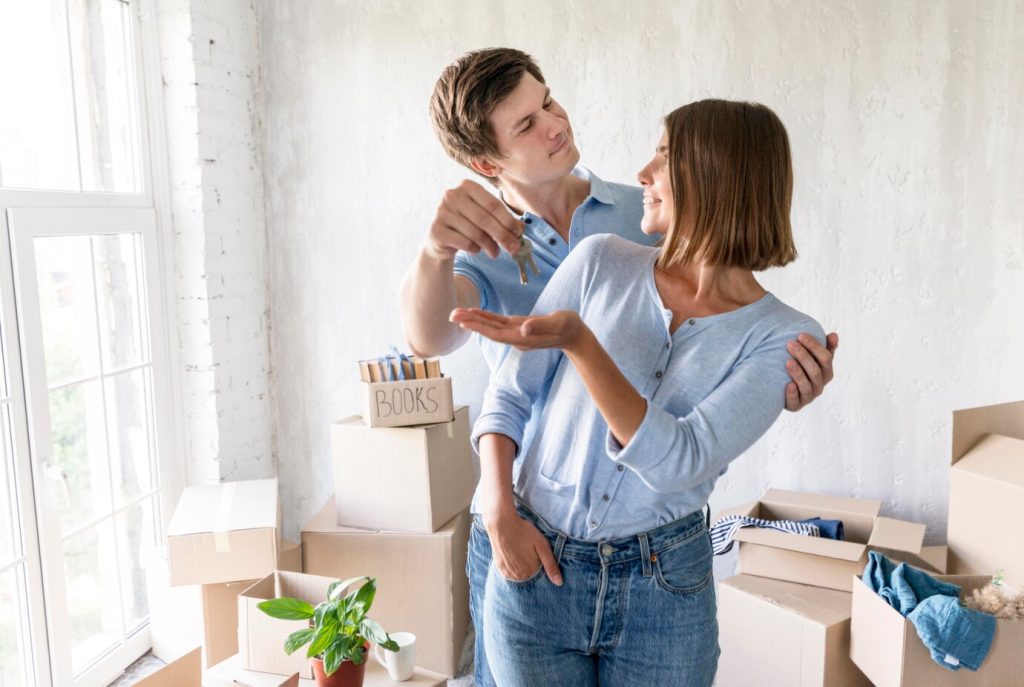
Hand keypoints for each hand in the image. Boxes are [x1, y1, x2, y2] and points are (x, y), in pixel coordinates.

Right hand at [424, 179, 523, 260]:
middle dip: (503, 236)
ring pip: (475, 233)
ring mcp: (441, 212)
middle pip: (485, 219)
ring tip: (495, 253)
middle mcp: (452, 195)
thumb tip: (521, 229)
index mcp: (467, 186)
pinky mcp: (436, 230)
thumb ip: (503, 220)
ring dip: (490, 246)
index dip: (508, 220)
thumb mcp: (486, 217)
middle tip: (513, 249)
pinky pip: (464, 243)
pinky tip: (476, 249)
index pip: (493, 204)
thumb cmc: (468, 223)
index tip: (519, 234)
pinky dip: (475, 249)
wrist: (441, 237)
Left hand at [450, 308, 586, 351]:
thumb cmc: (568, 327)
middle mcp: (516, 338)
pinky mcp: (517, 327)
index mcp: (523, 338)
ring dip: (473, 321)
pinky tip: (473, 313)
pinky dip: (484, 318)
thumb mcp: (558, 323)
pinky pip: (497, 323)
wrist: (574, 334)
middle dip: (470, 324)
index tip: (464, 322)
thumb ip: (541, 325)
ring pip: (490, 327)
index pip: (497, 333)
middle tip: (451, 315)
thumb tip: (523, 329)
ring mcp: (516, 333)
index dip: (480, 327)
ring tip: (455, 313)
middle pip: (489, 331)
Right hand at [483, 510, 562, 584]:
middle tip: (529, 551)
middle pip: (529, 577)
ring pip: (519, 576)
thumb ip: (551, 565)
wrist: (502, 523)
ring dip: (522, 569)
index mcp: (530, 572)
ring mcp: (507, 573)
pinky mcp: (499, 568)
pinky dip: (513, 568)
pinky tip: (515, 556)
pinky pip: (510, 573)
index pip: (540, 578)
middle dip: (532, 569)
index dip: (541, 566)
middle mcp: (518, 576)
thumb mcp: (542, 546)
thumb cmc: (524, 532)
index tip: (539, 555)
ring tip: (522, 552)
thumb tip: (559, 583)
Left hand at [784, 332, 838, 411]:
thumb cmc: (802, 368)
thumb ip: (824, 347)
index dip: (814, 346)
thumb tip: (834, 335)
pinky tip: (788, 385)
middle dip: (803, 356)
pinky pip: (796, 401)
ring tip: (788, 361)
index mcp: (827, 372)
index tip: (800, 335)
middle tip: (790, 343)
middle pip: (815, 371)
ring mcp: (808, 397)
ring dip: (798, 373)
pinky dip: (792, 393)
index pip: (825, 358)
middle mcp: (820, 385)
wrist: (783, 388)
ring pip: (806, 386)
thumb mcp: (814, 358)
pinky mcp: (796, 405)